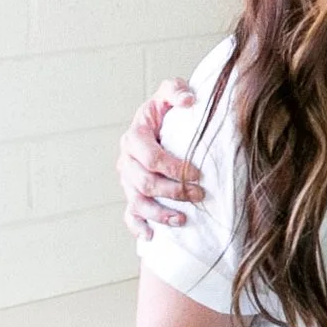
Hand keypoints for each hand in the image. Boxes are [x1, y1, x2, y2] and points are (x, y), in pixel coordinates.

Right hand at [121, 80, 202, 240]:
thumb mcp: (170, 92)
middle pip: (144, 183)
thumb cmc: (166, 109)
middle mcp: (126, 160)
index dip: (174, 168)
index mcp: (135, 137)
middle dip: (173, 191)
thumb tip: (189, 101)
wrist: (157, 123)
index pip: (151, 157)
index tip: (199, 173)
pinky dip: (138, 227)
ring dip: (158, 214)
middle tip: (199, 195)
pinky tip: (151, 236)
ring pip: (137, 202)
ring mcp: (126, 180)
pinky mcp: (131, 193)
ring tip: (182, 220)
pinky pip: (129, 214)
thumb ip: (176, 90)